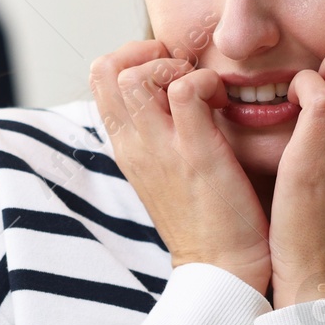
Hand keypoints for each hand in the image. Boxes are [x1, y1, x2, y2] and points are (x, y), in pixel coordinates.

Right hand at [89, 40, 271, 294]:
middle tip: (183, 72)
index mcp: (126, 147)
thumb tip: (178, 95)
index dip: (133, 58)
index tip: (169, 71)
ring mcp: (160, 149)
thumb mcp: (169, 172)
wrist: (223, 270)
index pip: (101, 78)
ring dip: (173, 67)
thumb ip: (163, 134)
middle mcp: (133, 145)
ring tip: (202, 89)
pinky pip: (185, 90)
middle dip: (147, 53)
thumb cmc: (207, 219)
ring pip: (135, 76)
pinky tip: (223, 102)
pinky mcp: (194, 154)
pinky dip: (206, 82)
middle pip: (106, 68)